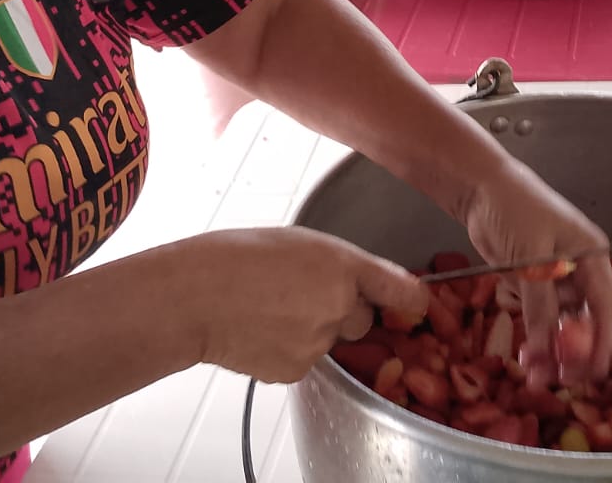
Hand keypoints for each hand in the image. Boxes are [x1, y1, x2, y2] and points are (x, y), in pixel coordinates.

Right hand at [188, 227, 429, 383]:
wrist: (195, 296)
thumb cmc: (236, 258)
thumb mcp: (296, 240)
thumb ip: (335, 263)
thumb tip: (355, 282)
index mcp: (342, 265)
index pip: (400, 289)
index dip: (411, 297)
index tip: (417, 301)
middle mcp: (339, 306)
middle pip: (360, 317)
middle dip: (342, 310)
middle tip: (301, 294)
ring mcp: (319, 343)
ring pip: (329, 340)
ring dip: (312, 329)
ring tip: (271, 309)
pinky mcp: (297, 370)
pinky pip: (306, 361)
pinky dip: (289, 350)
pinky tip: (262, 330)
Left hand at [458, 159, 611, 389]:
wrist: (481, 187)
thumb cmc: (516, 210)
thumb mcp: (531, 259)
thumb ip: (541, 304)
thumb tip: (546, 349)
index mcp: (592, 256)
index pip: (605, 305)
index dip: (602, 341)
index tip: (595, 372)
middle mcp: (580, 269)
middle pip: (585, 319)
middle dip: (574, 352)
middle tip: (561, 381)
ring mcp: (557, 276)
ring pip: (562, 323)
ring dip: (551, 350)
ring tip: (536, 378)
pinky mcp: (534, 282)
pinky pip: (540, 316)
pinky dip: (535, 336)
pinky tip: (526, 356)